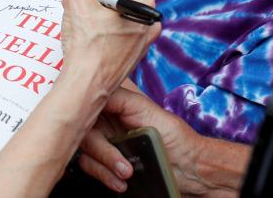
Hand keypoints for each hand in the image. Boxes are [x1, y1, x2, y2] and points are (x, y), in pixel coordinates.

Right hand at [60, 0, 160, 90]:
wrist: (86, 86)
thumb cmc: (86, 47)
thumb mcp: (75, 1)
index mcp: (144, 8)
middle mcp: (149, 24)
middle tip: (77, 4)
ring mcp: (142, 41)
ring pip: (117, 12)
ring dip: (95, 11)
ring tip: (78, 20)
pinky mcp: (131, 55)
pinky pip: (117, 30)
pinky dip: (99, 27)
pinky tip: (83, 36)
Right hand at [79, 87, 201, 193]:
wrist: (190, 170)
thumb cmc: (176, 138)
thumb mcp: (148, 110)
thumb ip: (120, 98)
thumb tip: (96, 91)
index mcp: (114, 103)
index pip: (87, 101)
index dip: (81, 109)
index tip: (85, 120)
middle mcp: (106, 121)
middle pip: (83, 130)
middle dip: (101, 150)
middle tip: (121, 163)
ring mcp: (105, 143)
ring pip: (85, 151)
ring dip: (105, 166)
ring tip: (127, 174)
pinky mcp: (105, 163)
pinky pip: (91, 167)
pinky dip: (105, 176)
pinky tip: (121, 182)